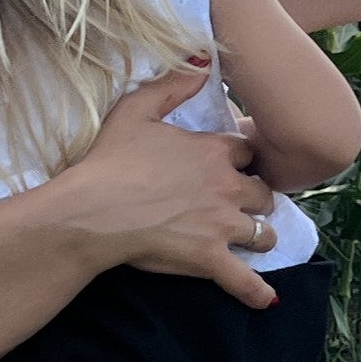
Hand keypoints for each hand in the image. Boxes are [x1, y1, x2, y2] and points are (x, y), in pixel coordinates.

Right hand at [62, 67, 279, 310]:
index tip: (235, 164)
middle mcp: (227, 187)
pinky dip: (257, 292)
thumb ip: (172, 85)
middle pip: (263, 192)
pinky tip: (266, 301)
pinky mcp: (211, 259)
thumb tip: (202, 60)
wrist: (94, 210)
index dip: (241, 158)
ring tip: (256, 240)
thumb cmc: (109, 160)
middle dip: (258, 197)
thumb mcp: (136, 109)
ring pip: (264, 232)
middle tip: (246, 204)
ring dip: (261, 235)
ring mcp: (222, 225)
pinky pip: (245, 281)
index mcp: (213, 151)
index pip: (246, 151)